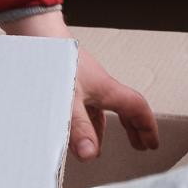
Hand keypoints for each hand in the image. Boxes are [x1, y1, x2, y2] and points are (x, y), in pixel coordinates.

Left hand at [0, 12, 158, 160]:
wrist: (35, 32)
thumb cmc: (55, 61)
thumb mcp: (68, 100)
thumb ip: (79, 128)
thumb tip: (90, 154)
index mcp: (106, 89)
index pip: (136, 107)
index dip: (147, 126)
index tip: (152, 144)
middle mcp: (98, 85)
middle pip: (124, 108)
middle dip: (133, 128)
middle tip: (140, 145)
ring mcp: (84, 82)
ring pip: (102, 108)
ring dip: (105, 127)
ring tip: (98, 148)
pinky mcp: (68, 80)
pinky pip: (85, 105)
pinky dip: (86, 120)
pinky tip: (72, 130)